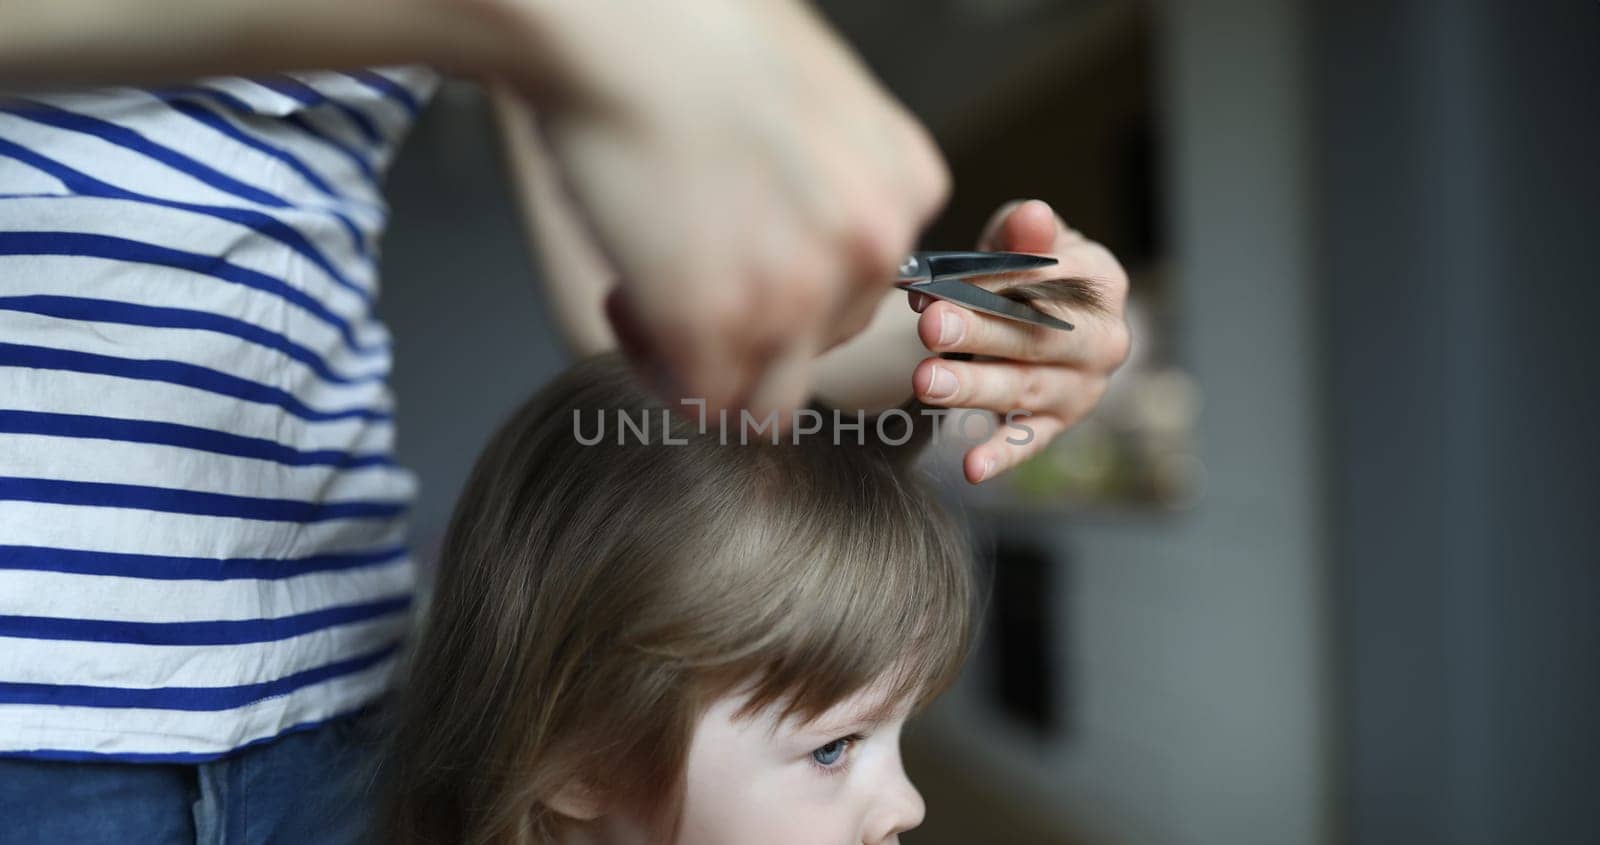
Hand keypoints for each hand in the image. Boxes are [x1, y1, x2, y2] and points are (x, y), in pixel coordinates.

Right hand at [497, 0, 948, 421]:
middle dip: (749, 317)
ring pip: (768, 398)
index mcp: (906, 187)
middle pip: (819, 341)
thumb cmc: (691, 29)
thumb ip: (829, 171)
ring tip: (648, 286)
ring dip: (708, 361)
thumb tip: (793, 222)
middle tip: (676, 252)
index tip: (728, 231)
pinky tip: (621, 289)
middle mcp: (874, 248)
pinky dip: (656, 365)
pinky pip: (700, 401)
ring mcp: (799, 295)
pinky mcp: (716, 325)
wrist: (617, 17)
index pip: (863, 286)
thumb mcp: (812, 91)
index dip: (789, 273)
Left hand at [909, 200, 1130, 482]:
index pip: (1052, 281)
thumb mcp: (1023, 243)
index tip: (949, 279)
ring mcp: (1082, 388)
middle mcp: (1103, 341)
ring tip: (926, 382)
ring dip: (975, 388)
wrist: (1040, 313)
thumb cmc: (1026, 272)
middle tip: (932, 327)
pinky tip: (971, 468)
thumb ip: (1023, 233)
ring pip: (1025, 390)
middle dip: (981, 333)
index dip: (998, 281)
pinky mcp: (1058, 424)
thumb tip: (1033, 216)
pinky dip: (1001, 456)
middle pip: (1038, 338)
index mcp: (1102, 282)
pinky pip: (1028, 442)